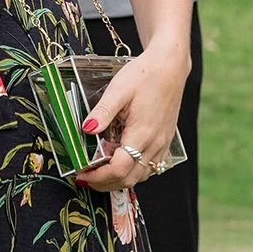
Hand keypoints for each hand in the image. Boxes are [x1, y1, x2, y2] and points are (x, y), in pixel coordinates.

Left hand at [73, 48, 188, 191]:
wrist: (170, 68)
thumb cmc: (144, 75)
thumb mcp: (118, 89)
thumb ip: (102, 111)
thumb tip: (85, 129)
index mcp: (142, 133)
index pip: (120, 168)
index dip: (99, 176)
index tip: (81, 174)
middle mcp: (155, 143)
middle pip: (130, 179)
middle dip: (105, 183)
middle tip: (85, 178)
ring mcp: (162, 144)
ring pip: (141, 176)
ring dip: (119, 180)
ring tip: (98, 172)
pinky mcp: (164, 141)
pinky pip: (150, 167)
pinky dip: (132, 172)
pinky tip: (118, 162)